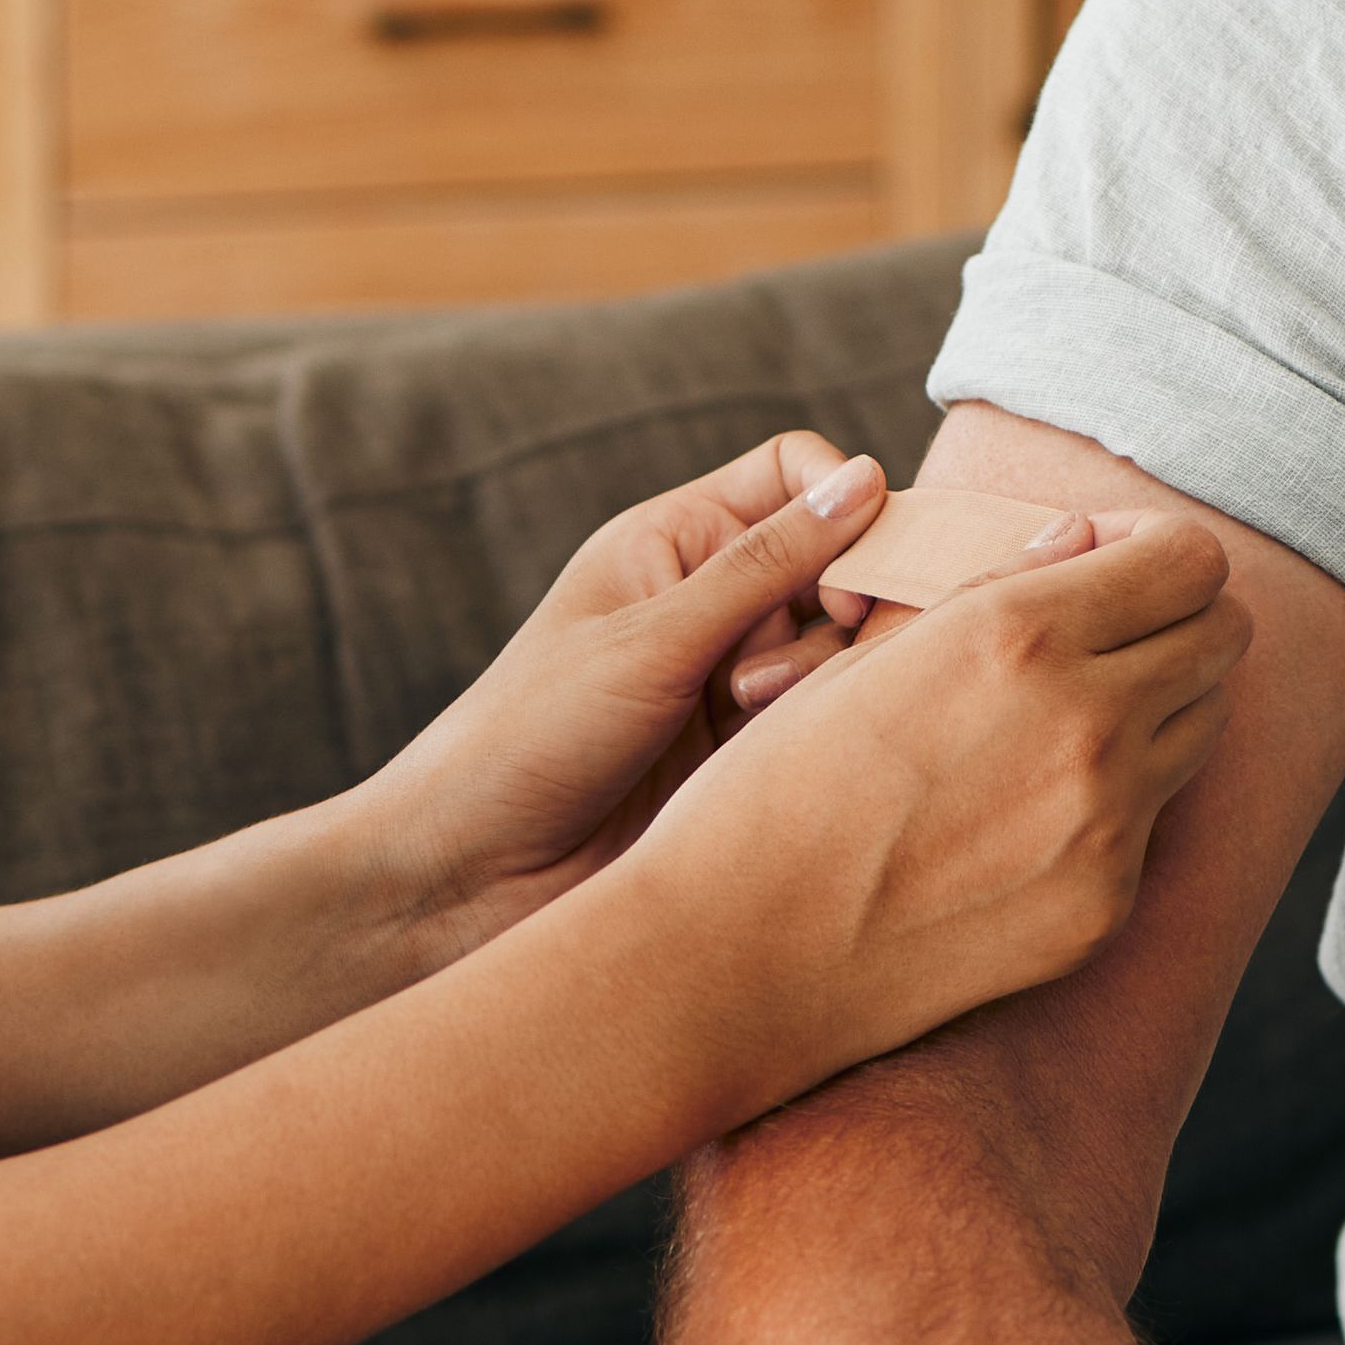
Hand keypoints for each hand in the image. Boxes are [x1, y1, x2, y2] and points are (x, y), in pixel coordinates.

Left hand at [355, 436, 894, 967]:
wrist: (475, 870)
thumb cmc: (533, 733)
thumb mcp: (653, 638)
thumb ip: (765, 565)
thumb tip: (869, 479)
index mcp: (674, 538)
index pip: (795, 474)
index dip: (844, 505)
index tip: (849, 573)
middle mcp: (712, 598)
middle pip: (837, 562)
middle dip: (846, 603)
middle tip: (816, 654)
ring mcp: (734, 676)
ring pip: (840, 645)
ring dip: (819, 675)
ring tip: (750, 716)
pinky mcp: (746, 751)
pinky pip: (824, 715)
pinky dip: (819, 726)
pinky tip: (773, 758)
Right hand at [612, 502, 1247, 1107]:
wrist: (734, 958)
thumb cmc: (773, 792)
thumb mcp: (867, 659)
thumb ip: (994, 591)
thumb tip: (1084, 539)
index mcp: (1017, 635)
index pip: (1189, 559)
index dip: (1154, 551)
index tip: (1107, 564)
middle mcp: (1086, 723)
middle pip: (1224, 636)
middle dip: (1176, 619)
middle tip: (1101, 637)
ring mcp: (1107, 826)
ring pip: (1204, 727)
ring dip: (1156, 707)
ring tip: (1059, 723)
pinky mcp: (1104, 908)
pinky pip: (1154, 824)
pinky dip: (1115, 803)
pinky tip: (1024, 816)